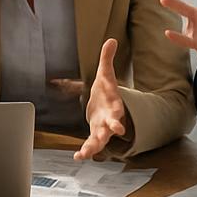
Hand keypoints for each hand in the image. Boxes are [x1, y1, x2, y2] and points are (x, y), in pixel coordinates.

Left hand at [74, 39, 127, 159]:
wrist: (105, 104)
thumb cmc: (106, 90)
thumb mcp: (106, 74)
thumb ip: (107, 59)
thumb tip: (111, 39)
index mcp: (114, 106)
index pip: (117, 112)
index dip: (117, 118)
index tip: (119, 126)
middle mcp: (110, 120)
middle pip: (111, 128)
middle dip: (111, 132)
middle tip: (113, 136)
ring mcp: (103, 129)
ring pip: (100, 141)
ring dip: (93, 148)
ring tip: (83, 155)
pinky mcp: (95, 135)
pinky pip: (91, 145)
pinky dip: (85, 152)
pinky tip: (77, 157)